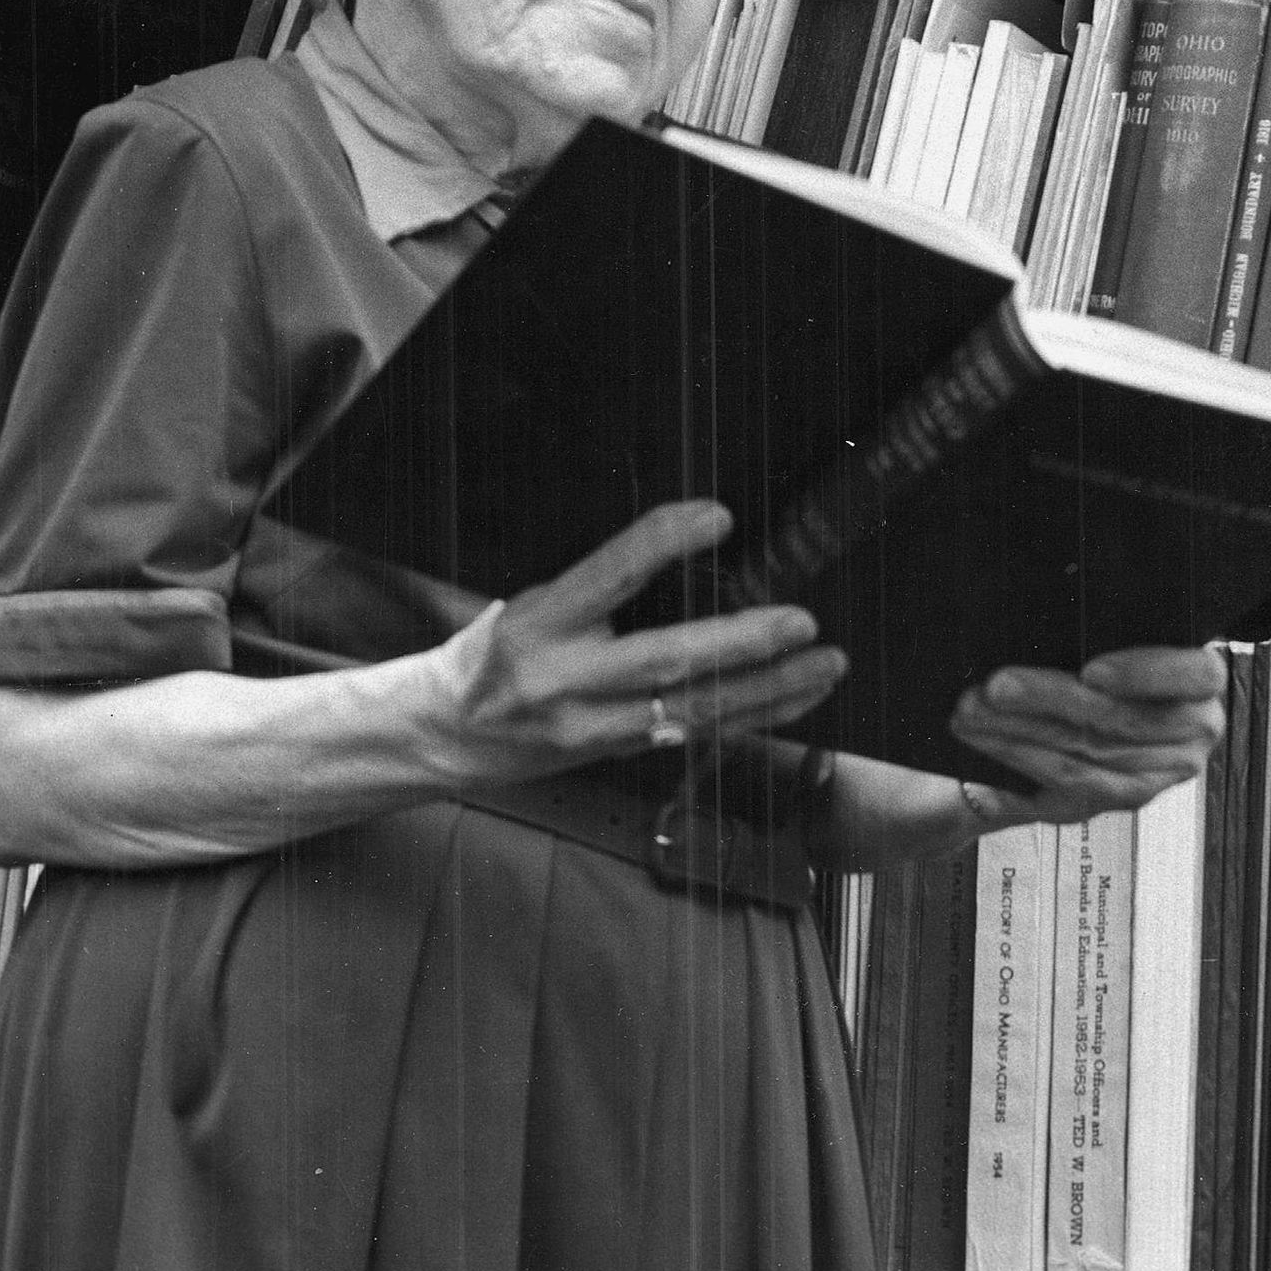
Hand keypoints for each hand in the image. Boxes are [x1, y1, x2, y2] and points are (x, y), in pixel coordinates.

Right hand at [418, 498, 844, 788]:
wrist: (446, 733)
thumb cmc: (493, 651)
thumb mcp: (528, 603)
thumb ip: (596, 586)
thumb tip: (684, 543)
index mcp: (539, 623)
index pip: (609, 576)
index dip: (663, 543)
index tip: (719, 517)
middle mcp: (564, 679)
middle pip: (665, 662)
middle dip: (741, 643)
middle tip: (801, 622)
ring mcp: (591, 726)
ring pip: (693, 711)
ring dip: (769, 688)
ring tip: (825, 663)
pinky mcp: (615, 753)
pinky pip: (694, 736)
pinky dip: (752, 717)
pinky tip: (795, 699)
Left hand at [947, 646, 1227, 832]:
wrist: (1077, 718)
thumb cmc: (1092, 662)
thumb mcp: (1101, 639)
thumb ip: (1094, 635)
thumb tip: (1045, 622)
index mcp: (1201, 681)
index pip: (1196, 674)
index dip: (1146, 673)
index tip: (1090, 671)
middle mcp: (1192, 734)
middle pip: (1121, 718)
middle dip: (1048, 699)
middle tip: (995, 686)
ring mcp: (1156, 775)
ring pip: (1084, 754)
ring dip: (1018, 731)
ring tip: (972, 711)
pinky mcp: (1115, 800)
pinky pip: (1063, 782)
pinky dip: (1019, 759)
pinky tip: (983, 745)